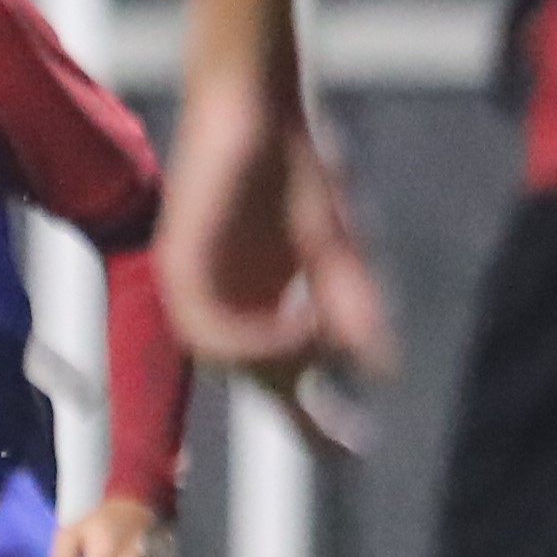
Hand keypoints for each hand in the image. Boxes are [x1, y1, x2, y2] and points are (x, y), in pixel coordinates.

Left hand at [154, 49, 388, 453]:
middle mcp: (213, 302)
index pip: (276, 379)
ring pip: (222, 358)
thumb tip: (381, 371)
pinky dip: (251, 337)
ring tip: (323, 341)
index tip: (355, 450)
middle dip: (298, 408)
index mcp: (249, 305)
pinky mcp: (176, 260)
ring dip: (276, 361)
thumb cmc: (292, 171)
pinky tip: (298, 325)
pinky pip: (204, 325)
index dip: (313, 421)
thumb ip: (350, 308)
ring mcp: (189, 283)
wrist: (257, 106)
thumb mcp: (333, 251)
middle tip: (344, 435)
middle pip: (251, 378)